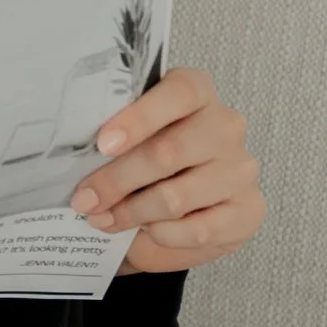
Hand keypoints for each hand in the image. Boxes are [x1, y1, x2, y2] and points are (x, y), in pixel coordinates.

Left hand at [70, 66, 261, 275]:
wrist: (182, 210)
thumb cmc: (148, 164)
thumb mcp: (131, 141)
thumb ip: (113, 142)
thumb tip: (77, 165)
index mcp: (196, 91)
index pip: (178, 93)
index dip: (138, 118)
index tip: (102, 144)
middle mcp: (225, 125)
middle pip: (169, 152)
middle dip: (117, 180)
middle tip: (84, 199)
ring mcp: (241, 168)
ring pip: (177, 196)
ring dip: (132, 213)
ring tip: (104, 219)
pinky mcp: (249, 210)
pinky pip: (197, 230)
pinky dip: (162, 235)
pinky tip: (145, 231)